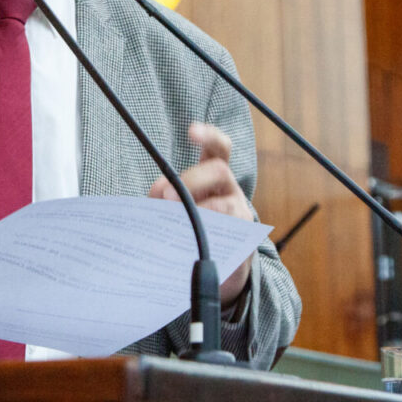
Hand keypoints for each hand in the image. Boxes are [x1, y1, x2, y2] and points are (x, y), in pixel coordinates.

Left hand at [149, 122, 253, 305]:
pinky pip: (228, 235)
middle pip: (219, 170)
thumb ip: (164, 195)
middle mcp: (230, 190)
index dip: (208, 136)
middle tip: (166, 196)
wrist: (219, 270)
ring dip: (198, 210)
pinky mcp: (243, 242)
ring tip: (175, 222)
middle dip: (192, 179)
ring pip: (226, 204)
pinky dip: (206, 237)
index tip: (192, 131)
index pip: (218, 148)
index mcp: (213, 177)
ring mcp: (240, 215)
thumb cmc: (191, 229)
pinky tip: (190, 244)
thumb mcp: (176, 207)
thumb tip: (158, 191)